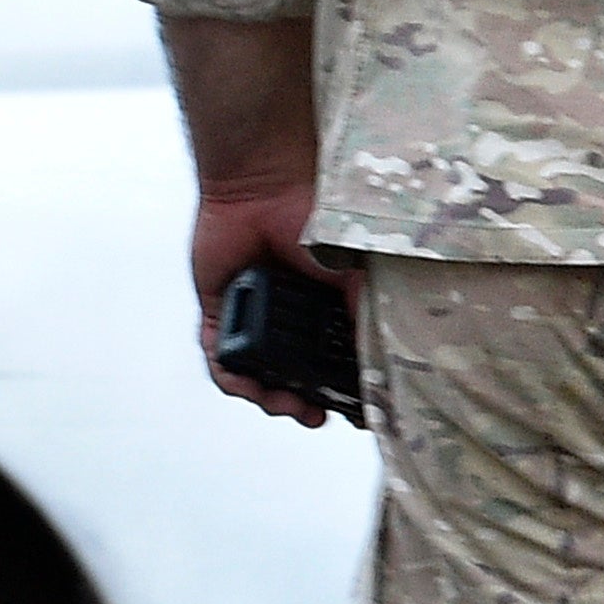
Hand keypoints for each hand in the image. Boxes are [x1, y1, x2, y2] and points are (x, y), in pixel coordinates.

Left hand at [190, 176, 350, 429]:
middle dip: (301, 403)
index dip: (341, 392)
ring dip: (266, 396)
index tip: (351, 413)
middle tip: (311, 415)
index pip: (333, 363)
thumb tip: (384, 360)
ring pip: (256, 374)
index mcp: (325, 310)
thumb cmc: (312, 217)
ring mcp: (255, 318)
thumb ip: (365, 313)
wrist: (260, 188)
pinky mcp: (220, 311)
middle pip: (294, 378)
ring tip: (279, 403)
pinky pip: (220, 355)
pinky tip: (242, 384)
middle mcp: (291, 319)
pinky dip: (229, 375)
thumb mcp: (354, 274)